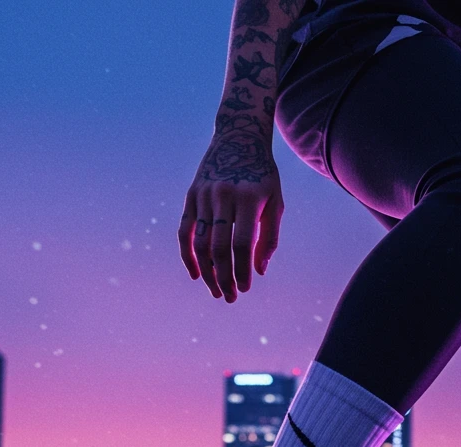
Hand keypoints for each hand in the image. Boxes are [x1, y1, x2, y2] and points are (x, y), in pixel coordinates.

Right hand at [179, 120, 283, 302]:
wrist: (238, 135)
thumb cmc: (263, 175)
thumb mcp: (275, 201)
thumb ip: (270, 237)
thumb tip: (258, 271)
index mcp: (249, 198)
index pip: (242, 244)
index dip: (242, 270)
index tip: (245, 288)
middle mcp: (223, 195)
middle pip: (219, 247)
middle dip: (224, 278)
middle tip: (230, 297)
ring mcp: (204, 195)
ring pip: (200, 243)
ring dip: (207, 272)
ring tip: (216, 291)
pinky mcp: (191, 195)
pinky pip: (185, 231)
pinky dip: (188, 255)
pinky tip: (195, 275)